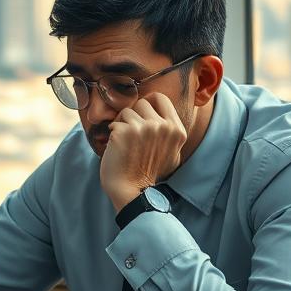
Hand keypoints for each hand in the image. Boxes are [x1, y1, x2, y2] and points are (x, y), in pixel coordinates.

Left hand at [99, 93, 187, 210]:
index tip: (141, 114)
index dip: (148, 103)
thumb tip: (163, 115)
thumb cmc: (149, 174)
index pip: (160, 98)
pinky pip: (114, 122)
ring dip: (122, 124)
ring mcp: (144, 128)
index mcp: (177, 130)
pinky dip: (112, 133)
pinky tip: (118, 148)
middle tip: (132, 135)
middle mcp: (163, 126)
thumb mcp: (172, 153)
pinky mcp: (125, 132)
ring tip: (126, 143)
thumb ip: (170, 132)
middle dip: (134, 115)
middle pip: (141, 103)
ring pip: (126, 111)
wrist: (133, 192)